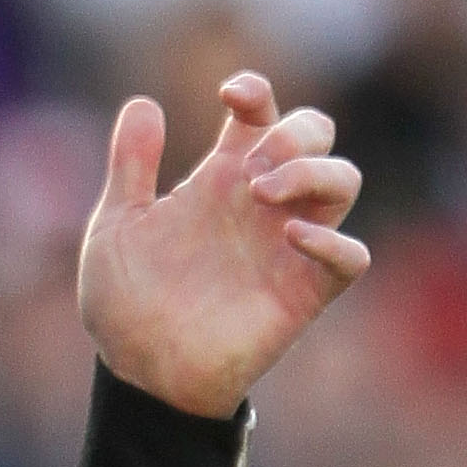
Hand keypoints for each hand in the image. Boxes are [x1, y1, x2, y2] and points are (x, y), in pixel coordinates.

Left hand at [77, 71, 367, 419]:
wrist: (136, 373)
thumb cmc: (126, 304)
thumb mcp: (115, 227)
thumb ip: (131, 166)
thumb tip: (143, 103)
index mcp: (220, 180)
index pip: (261, 115)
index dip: (256, 92)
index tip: (229, 96)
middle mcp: (260, 205)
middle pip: (315, 134)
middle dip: (293, 132)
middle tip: (249, 167)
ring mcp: (285, 247)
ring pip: (344, 181)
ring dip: (314, 171)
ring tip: (263, 192)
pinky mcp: (302, 294)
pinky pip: (351, 258)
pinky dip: (333, 242)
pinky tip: (291, 237)